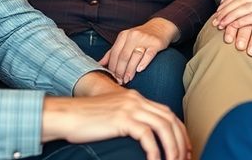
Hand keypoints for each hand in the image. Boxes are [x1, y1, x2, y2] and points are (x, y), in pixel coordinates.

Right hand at [42, 90, 188, 159]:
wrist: (66, 115)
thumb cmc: (85, 120)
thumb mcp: (113, 116)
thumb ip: (129, 120)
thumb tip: (143, 136)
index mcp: (136, 98)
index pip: (167, 113)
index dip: (179, 130)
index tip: (185, 147)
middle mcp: (136, 100)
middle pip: (170, 119)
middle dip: (181, 140)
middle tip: (185, 157)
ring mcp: (130, 108)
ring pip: (163, 126)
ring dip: (172, 147)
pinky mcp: (122, 119)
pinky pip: (147, 136)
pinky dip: (155, 151)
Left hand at [100, 18, 178, 84]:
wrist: (160, 26)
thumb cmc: (141, 36)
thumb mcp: (125, 40)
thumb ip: (112, 52)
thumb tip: (100, 64)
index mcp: (124, 35)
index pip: (115, 53)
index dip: (112, 67)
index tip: (112, 77)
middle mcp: (133, 36)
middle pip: (123, 56)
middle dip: (120, 71)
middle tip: (119, 81)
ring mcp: (145, 39)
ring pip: (135, 57)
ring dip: (130, 70)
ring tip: (127, 79)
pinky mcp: (156, 43)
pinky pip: (148, 54)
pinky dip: (143, 63)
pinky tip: (139, 70)